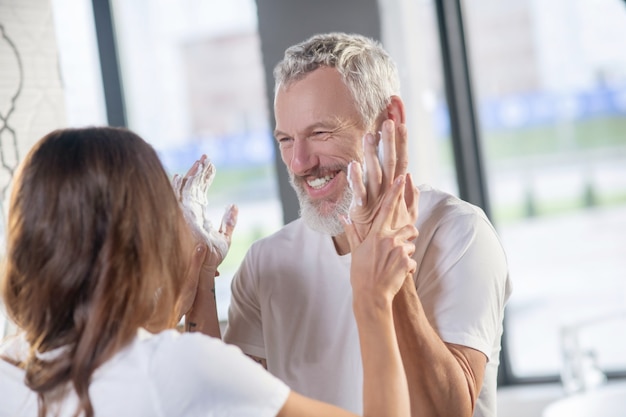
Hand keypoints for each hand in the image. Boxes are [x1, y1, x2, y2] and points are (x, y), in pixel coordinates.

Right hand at [172, 155, 236, 267]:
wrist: (201, 271)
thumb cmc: (211, 260)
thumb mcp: (225, 238)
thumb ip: (229, 222)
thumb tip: (234, 205)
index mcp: (196, 217)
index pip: (199, 192)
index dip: (205, 178)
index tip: (211, 165)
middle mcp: (188, 213)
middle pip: (192, 187)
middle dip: (199, 171)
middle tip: (207, 157)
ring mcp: (183, 214)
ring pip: (186, 188)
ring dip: (194, 173)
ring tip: (203, 160)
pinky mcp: (181, 217)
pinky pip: (181, 196)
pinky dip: (184, 184)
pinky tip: (189, 173)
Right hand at [343, 175, 418, 302]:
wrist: (371, 295)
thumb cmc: (361, 273)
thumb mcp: (355, 251)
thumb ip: (352, 231)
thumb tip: (343, 216)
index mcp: (376, 234)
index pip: (387, 208)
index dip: (395, 192)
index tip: (400, 179)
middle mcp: (389, 239)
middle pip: (410, 228)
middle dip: (409, 235)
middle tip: (398, 248)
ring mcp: (400, 250)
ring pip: (412, 245)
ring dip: (407, 253)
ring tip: (393, 264)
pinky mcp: (408, 262)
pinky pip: (413, 261)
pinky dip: (407, 268)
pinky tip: (396, 274)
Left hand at [348, 119, 417, 241]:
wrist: (386, 260)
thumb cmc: (395, 236)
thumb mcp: (406, 215)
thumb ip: (410, 195)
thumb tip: (410, 176)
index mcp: (396, 191)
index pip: (401, 161)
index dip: (401, 142)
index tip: (401, 122)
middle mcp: (389, 193)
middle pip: (392, 162)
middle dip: (391, 141)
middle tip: (390, 121)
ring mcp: (377, 202)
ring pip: (375, 173)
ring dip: (372, 154)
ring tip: (369, 135)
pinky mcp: (363, 212)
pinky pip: (360, 193)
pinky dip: (357, 180)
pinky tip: (354, 165)